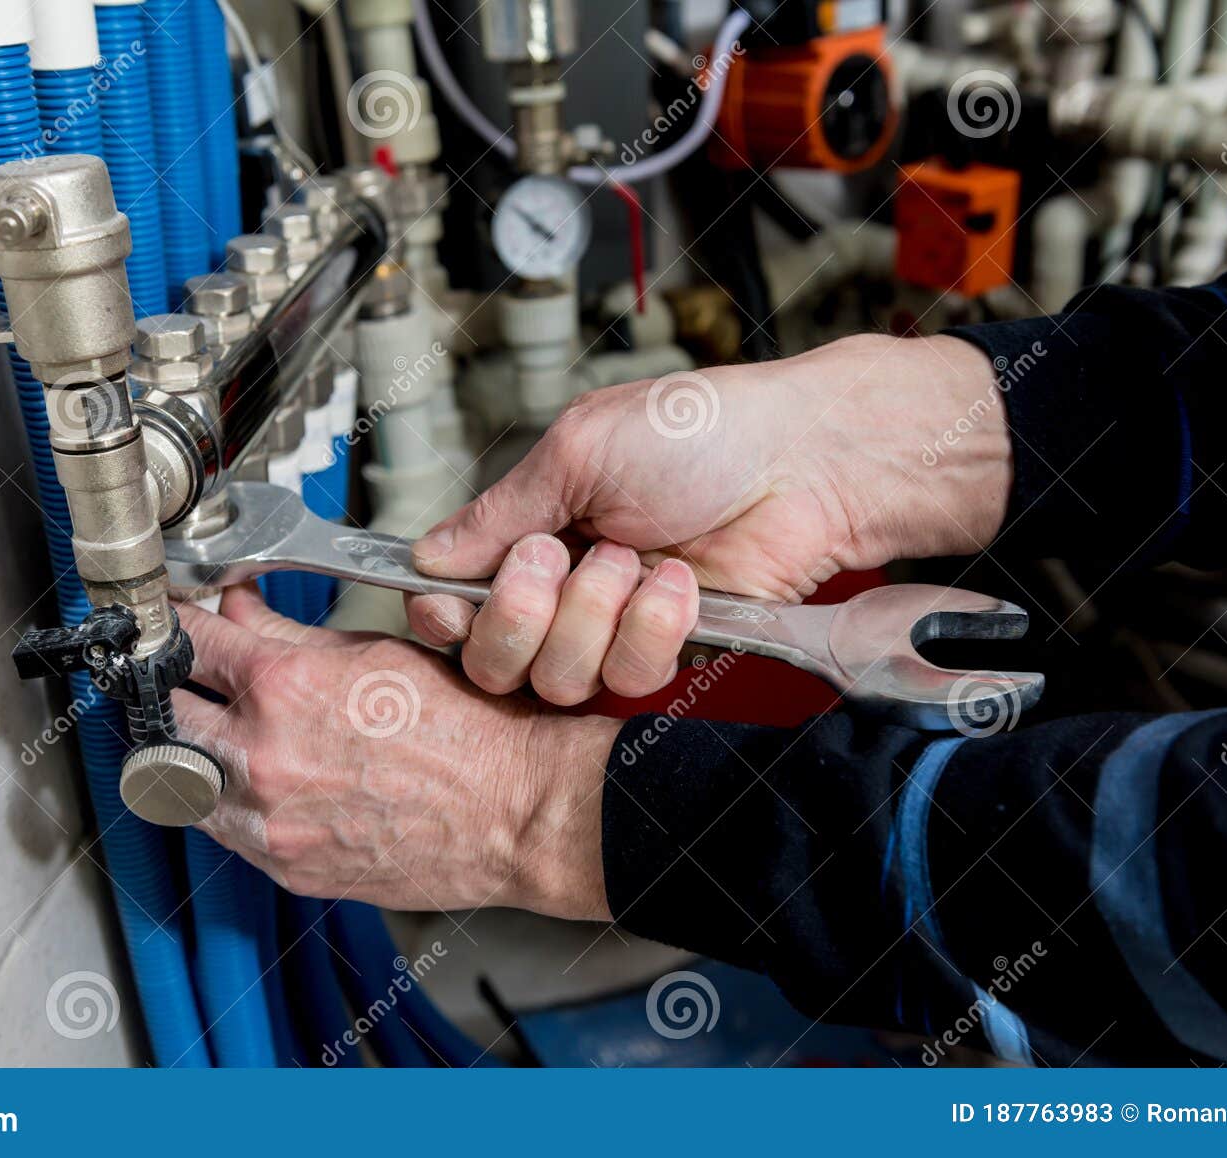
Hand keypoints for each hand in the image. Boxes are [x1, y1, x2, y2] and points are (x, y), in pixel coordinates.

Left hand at [171, 586, 620, 920]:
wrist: (516, 810)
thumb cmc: (467, 730)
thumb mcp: (375, 654)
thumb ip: (288, 632)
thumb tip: (237, 608)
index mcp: (284, 688)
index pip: (187, 642)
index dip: (174, 626)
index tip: (173, 625)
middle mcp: (263, 757)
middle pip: (164, 711)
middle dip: (170, 686)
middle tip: (185, 676)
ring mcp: (268, 821)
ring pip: (175, 778)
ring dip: (187, 748)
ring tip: (217, 732)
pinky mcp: (283, 867)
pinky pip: (220, 829)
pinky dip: (222, 800)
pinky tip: (254, 781)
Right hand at [405, 333, 1011, 702]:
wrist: (799, 462)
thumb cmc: (697, 432)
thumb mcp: (576, 451)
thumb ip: (497, 513)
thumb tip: (426, 557)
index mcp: (530, 530)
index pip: (454, 600)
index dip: (445, 614)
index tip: (448, 603)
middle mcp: (563, 588)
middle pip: (494, 661)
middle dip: (519, 616)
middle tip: (556, 557)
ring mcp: (613, 626)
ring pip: (558, 679)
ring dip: (594, 614)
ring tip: (635, 557)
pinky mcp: (667, 652)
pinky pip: (628, 676)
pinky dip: (653, 626)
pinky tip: (680, 581)